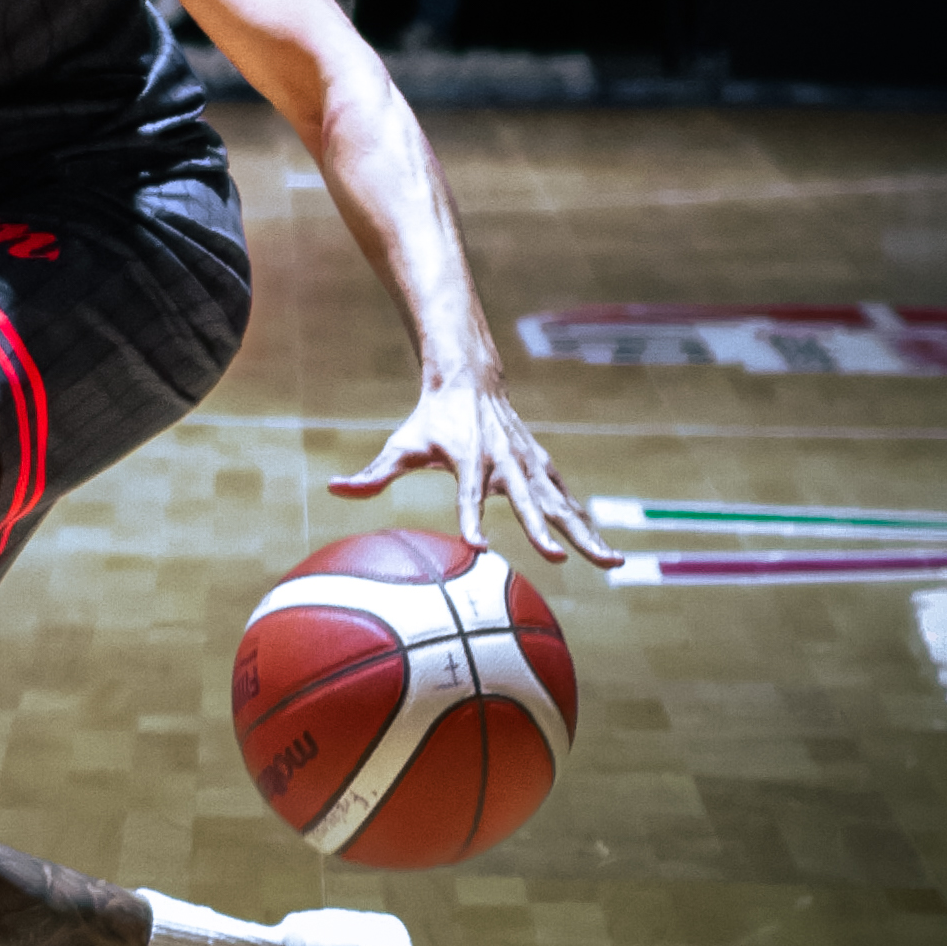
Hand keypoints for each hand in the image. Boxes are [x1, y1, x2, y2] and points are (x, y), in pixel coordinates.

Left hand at [329, 364, 621, 569]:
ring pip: (562, 504)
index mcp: (470, 459)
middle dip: (542, 531)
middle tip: (557, 560)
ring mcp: (530, 464)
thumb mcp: (401, 445)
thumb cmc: (431, 419)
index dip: (472, 520)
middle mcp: (506, 462)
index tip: (477, 548)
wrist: (470, 379)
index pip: (469, 495)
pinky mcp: (544, 466)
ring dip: (586, 535)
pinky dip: (584, 524)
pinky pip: (567, 500)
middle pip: (529, 502)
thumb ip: (372, 474)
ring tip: (612, 565)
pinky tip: (602, 552)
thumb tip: (334, 489)